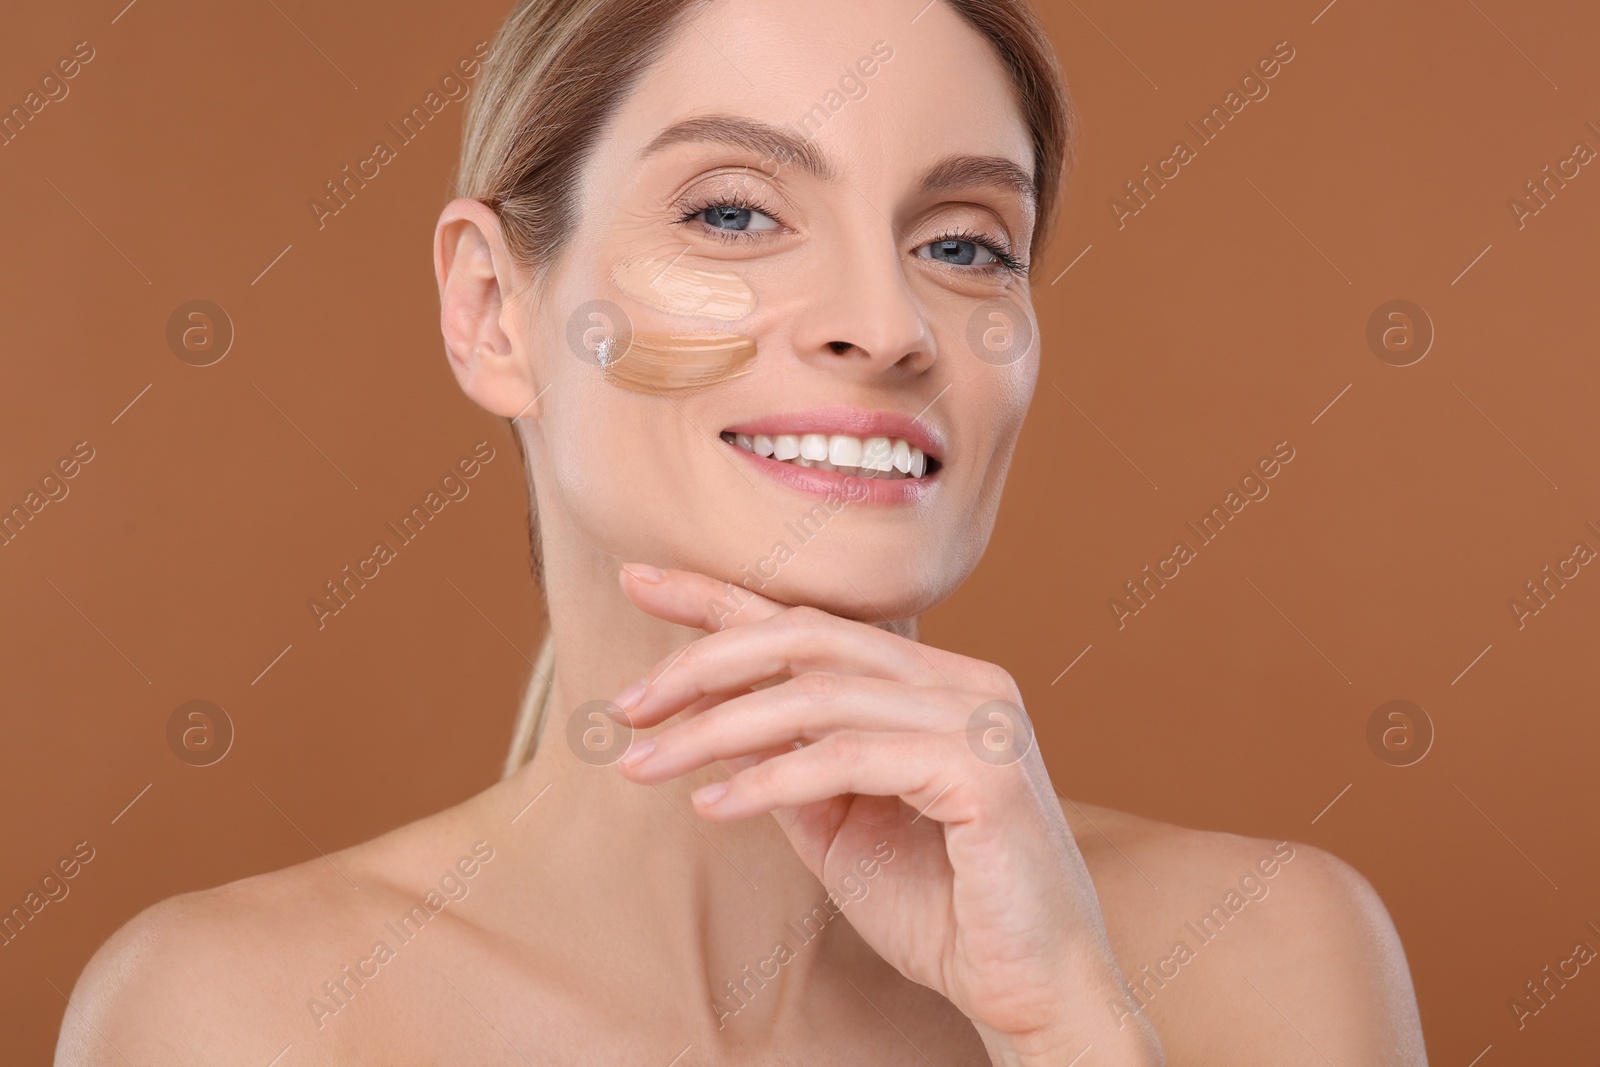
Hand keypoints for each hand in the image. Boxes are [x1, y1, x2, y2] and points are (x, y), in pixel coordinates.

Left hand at [608, 563, 1163, 1065]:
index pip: (812, 622)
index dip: (721, 599)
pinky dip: (768, 780)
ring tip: (643, 765)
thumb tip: (716, 725)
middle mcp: (962, 681)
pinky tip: (711, 804)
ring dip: (714, 729)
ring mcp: (977, 719)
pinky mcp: (981, 771)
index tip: (639, 581)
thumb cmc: (943, 908)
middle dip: (702, 661)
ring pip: (815, 697)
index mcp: (934, 682)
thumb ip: (793, 766)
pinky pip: (847, 759)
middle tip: (624, 704)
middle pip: (806, 638)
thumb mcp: (842, 826)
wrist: (1031, 988)